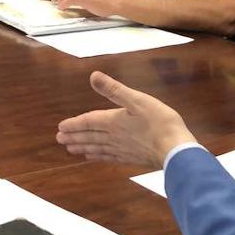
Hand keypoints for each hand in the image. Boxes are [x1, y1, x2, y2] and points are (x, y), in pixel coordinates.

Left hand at [57, 71, 195, 166]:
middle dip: (74, 136)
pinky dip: (99, 156)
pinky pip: (109, 157)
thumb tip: (93, 76)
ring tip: (71, 149)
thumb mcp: (137, 99)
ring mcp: (122, 149)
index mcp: (114, 122)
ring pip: (97, 148)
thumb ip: (114, 89)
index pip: (89, 122)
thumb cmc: (160, 122)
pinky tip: (95, 157)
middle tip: (59, 139)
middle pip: (90, 137)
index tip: (60, 127)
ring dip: (83, 147)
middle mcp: (114, 137)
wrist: (175, 150)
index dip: (74, 124)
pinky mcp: (131, 158)